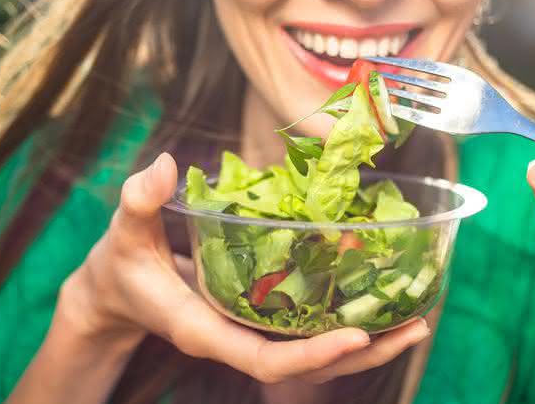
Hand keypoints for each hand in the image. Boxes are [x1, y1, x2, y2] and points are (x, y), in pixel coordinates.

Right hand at [59, 153, 430, 384]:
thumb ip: (139, 201)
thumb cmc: (122, 265)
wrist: (118, 292)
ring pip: (313, 357)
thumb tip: (164, 166)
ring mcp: (248, 334)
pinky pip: (306, 331)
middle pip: (306, 368)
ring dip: (366, 343)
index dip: (311, 356)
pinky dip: (343, 321)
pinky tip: (376, 297)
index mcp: (204, 330)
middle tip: (416, 326)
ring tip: (416, 319)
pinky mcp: (256, 321)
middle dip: (362, 354)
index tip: (357, 336)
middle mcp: (234, 340)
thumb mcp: (123, 233)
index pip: (263, 360)